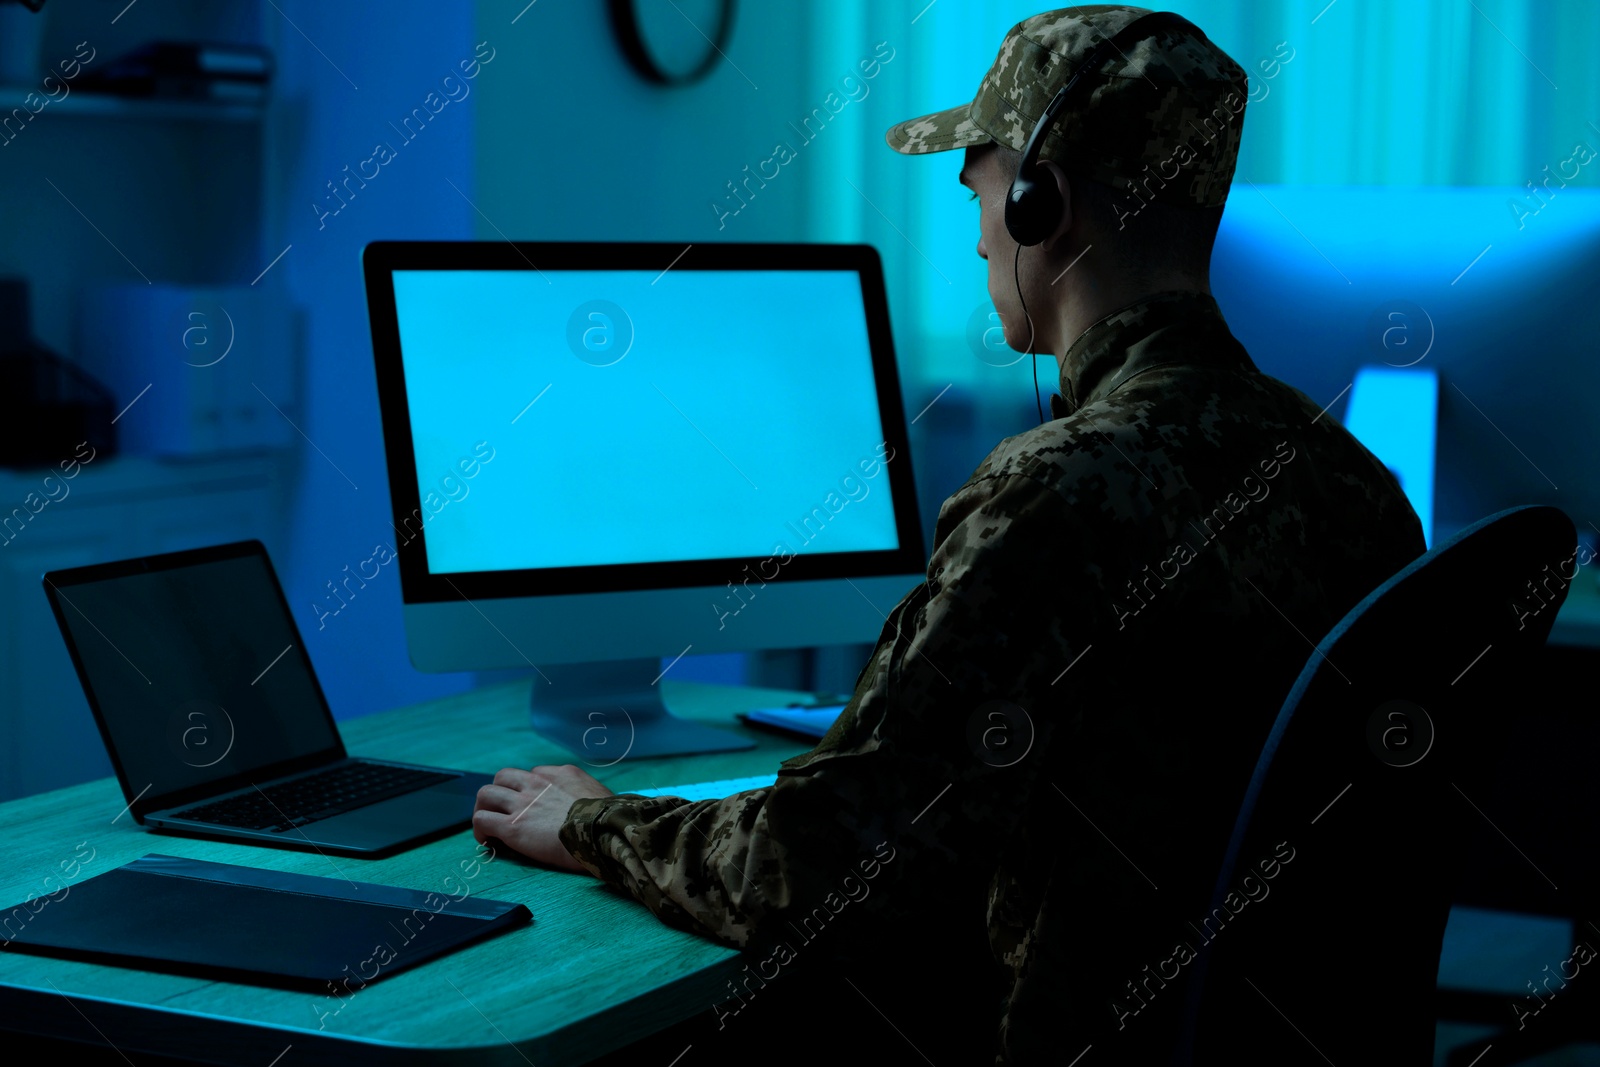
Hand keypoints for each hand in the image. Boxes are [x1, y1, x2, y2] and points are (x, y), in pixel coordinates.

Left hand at [472, 764, 612, 872]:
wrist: (601, 834)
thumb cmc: (609, 821)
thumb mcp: (601, 794)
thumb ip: (587, 793)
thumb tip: (590, 803)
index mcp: (562, 774)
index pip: (534, 772)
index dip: (529, 790)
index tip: (532, 806)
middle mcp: (538, 783)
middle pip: (503, 776)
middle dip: (499, 792)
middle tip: (502, 811)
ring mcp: (522, 804)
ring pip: (486, 793)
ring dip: (484, 808)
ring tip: (488, 826)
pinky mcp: (512, 826)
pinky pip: (482, 820)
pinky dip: (480, 830)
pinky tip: (488, 842)